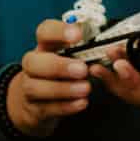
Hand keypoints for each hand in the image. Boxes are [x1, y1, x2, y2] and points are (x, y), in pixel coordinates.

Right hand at [6, 21, 93, 137]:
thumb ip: (84, 49)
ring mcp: (29, 87)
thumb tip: (110, 43)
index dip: (59, 32)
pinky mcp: (34, 108)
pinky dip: (65, 106)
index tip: (78, 35)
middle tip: (82, 70)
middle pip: (33, 61)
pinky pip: (46, 108)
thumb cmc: (60, 74)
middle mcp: (33, 65)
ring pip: (35, 87)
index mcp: (44, 46)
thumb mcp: (70, 57)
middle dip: (58, 66)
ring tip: (85, 89)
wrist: (36, 101)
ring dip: (62, 88)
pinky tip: (81, 103)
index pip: (44, 32)